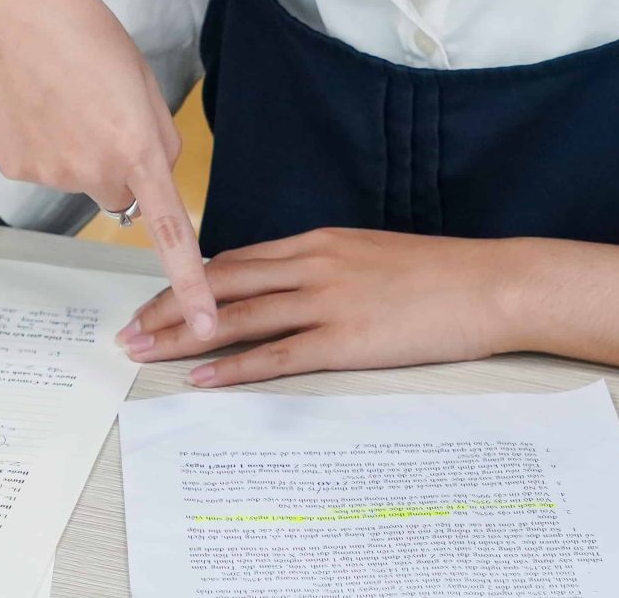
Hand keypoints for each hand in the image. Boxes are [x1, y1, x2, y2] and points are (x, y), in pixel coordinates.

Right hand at [0, 0, 218, 342]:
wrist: (5, 14)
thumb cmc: (80, 32)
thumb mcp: (140, 77)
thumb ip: (157, 136)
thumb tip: (154, 176)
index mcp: (137, 145)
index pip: (171, 228)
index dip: (191, 282)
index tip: (206, 324)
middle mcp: (93, 170)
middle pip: (120, 194)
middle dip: (118, 164)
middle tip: (98, 109)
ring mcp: (49, 173)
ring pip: (80, 179)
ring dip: (78, 150)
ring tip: (61, 97)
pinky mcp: (14, 168)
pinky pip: (45, 168)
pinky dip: (43, 143)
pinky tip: (34, 105)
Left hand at [116, 229, 522, 386]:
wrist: (490, 284)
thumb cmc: (439, 274)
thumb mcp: (371, 255)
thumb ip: (326, 267)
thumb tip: (291, 286)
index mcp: (318, 241)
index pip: (234, 259)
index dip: (187, 280)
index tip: (154, 299)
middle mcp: (312, 264)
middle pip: (220, 284)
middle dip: (166, 308)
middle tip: (128, 330)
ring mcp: (327, 301)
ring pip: (237, 316)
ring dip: (183, 337)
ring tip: (144, 354)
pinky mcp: (347, 339)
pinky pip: (278, 355)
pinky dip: (234, 366)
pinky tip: (202, 377)